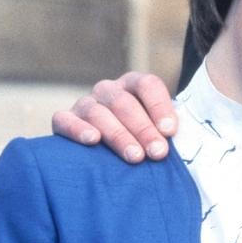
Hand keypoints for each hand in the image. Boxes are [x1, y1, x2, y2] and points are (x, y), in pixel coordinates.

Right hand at [51, 72, 176, 163]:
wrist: (108, 157)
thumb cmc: (143, 143)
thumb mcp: (159, 132)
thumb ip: (169, 130)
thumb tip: (178, 137)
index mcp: (134, 85)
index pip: (147, 85)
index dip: (159, 106)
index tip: (170, 131)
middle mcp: (108, 90)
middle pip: (124, 102)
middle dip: (143, 129)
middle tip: (158, 153)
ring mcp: (85, 104)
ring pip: (98, 113)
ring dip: (119, 135)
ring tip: (135, 156)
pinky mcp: (63, 120)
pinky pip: (65, 120)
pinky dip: (77, 129)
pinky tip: (92, 140)